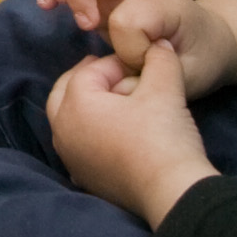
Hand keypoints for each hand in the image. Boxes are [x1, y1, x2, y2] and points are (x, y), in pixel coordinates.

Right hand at [35, 0, 217, 86]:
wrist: (211, 39)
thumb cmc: (199, 59)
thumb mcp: (188, 80)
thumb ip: (150, 82)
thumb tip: (115, 87)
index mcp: (164, 7)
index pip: (130, 20)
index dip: (130, 49)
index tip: (142, 66)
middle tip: (84, 25)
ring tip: (52, 5)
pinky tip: (48, 2)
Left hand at [47, 36, 220, 223]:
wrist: (173, 192)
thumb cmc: (163, 137)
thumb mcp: (166, 89)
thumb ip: (159, 60)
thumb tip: (159, 45)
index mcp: (74, 104)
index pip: (88, 71)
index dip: (115, 63)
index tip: (139, 65)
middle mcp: (62, 130)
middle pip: (66, 92)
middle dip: (90, 79)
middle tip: (115, 74)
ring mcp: (70, 157)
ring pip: (69, 120)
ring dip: (87, 107)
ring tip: (116, 102)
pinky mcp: (84, 178)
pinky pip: (79, 145)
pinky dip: (90, 134)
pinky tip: (110, 133)